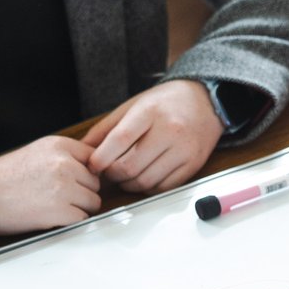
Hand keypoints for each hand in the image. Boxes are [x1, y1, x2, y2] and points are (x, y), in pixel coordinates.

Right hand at [0, 135, 100, 235]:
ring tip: (55, 207)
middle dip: (83, 191)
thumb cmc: (3, 177)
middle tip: (60, 196)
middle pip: (95, 181)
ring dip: (79, 207)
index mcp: (59, 145)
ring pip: (93, 201)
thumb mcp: (37, 152)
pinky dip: (70, 221)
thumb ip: (65, 155)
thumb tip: (93, 167)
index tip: (77, 180)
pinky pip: (82, 218)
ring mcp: (64, 187)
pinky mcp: (60, 211)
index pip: (94, 157)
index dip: (86, 172)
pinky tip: (52, 217)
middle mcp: (64, 163)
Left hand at [81, 79, 222, 193]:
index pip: (120, 140)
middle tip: (108, 170)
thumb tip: (83, 150)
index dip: (101, 158)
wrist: (205, 101)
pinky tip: (144, 176)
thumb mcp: (134, 105)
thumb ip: (107, 128)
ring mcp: (184, 150)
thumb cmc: (166, 102)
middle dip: (112, 174)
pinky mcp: (193, 165)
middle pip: (130, 166)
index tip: (93, 165)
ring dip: (128, 184)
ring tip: (125, 173)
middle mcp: (170, 130)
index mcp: (151, 111)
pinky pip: (163, 187)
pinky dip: (148, 187)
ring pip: (145, 182)